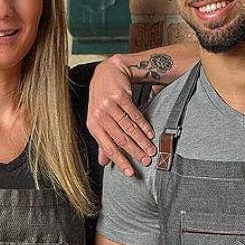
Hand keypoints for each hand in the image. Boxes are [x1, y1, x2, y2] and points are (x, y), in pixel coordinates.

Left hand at [87, 54, 157, 176]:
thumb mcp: (99, 119)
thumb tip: (103, 162)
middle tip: (146, 161)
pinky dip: (144, 126)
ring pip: (128, 128)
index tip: (130, 172)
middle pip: (120, 139)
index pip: (108, 147)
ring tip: (151, 150)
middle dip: (135, 152)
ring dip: (142, 141)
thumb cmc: (103, 97)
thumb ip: (102, 140)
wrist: (108, 71)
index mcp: (93, 125)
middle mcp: (99, 115)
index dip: (120, 161)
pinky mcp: (120, 96)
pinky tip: (150, 134)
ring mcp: (109, 105)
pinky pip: (134, 114)